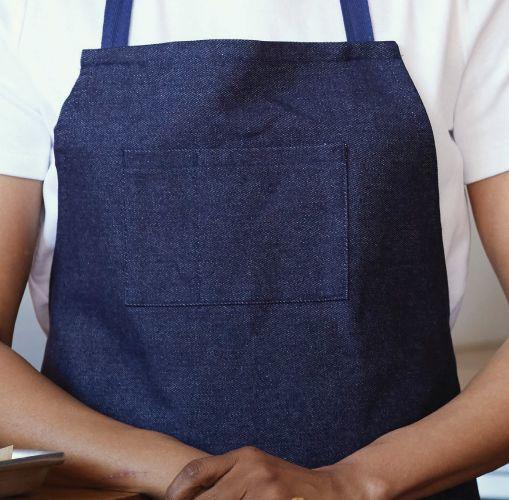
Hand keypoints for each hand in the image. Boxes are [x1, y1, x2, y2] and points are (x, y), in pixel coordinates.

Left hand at [165, 446, 371, 499]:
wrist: (331, 491)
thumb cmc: (288, 485)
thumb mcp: (257, 471)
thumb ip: (228, 478)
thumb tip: (187, 495)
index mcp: (244, 456)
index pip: (196, 471)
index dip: (176, 492)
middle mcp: (252, 468)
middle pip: (205, 499)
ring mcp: (265, 489)